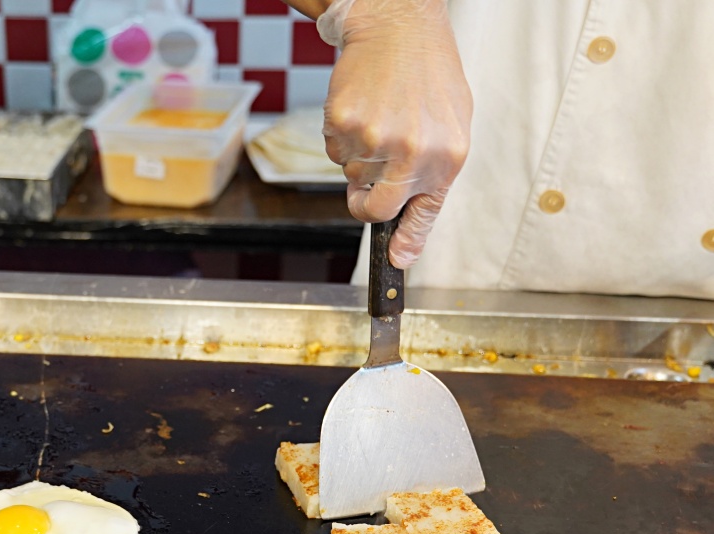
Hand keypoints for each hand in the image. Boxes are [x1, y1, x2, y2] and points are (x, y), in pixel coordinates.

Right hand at [320, 0, 471, 267]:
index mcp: (446, 157)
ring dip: (358, 155)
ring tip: (378, 116)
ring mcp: (376, 139)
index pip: (420, 215)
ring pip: (351, 175)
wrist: (398, 23)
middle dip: (364, 201)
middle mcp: (413, 153)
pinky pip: (333, 150)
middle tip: (366, 179)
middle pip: (373, 208)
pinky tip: (361, 106)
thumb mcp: (449, 127)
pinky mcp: (344, 124)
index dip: (402, 243)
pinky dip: (341, 134)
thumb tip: (406, 239)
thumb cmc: (427, 73)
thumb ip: (430, 183)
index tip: (393, 261)